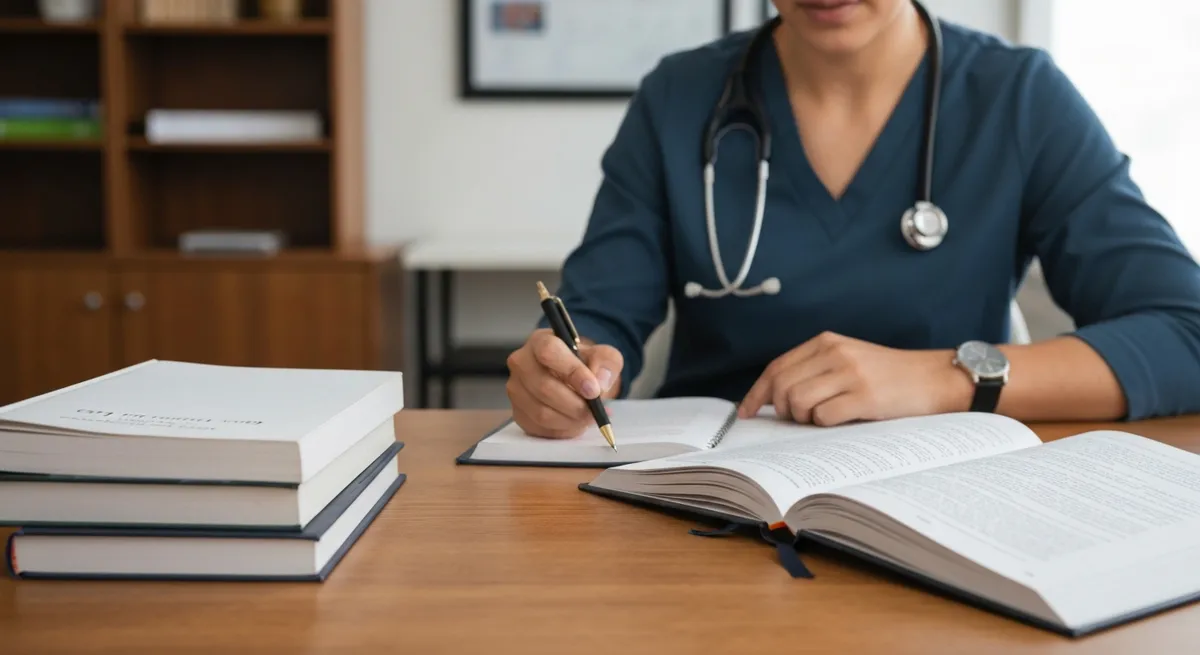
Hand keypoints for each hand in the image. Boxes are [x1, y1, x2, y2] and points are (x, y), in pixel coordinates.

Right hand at [506, 328, 623, 437]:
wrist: (573, 380)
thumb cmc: (584, 364)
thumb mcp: (603, 356)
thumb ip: (607, 362)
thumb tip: (600, 381)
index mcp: (540, 341)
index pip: (549, 352)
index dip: (572, 372)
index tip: (593, 390)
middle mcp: (521, 362)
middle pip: (544, 387)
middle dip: (574, 404)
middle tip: (593, 411)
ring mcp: (516, 389)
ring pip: (541, 412)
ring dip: (570, 420)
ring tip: (587, 418)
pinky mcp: (518, 413)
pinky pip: (539, 427)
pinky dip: (561, 430)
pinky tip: (573, 423)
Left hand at [738, 332, 970, 425]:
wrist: (936, 378)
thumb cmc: (890, 375)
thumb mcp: (849, 359)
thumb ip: (815, 370)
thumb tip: (774, 398)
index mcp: (826, 342)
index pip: (776, 368)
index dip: (757, 393)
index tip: (746, 412)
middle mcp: (834, 353)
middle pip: (781, 387)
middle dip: (781, 410)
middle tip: (799, 419)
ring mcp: (849, 373)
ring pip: (797, 402)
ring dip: (804, 419)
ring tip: (824, 419)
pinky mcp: (864, 396)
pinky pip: (823, 417)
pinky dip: (825, 425)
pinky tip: (841, 421)